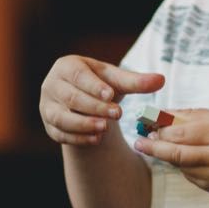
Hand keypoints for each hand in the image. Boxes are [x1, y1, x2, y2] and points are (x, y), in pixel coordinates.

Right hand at [39, 55, 163, 144]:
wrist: (86, 103)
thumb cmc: (102, 86)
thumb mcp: (118, 82)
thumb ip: (137, 82)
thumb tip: (161, 80)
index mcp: (67, 66)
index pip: (78, 76)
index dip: (93, 85)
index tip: (110, 94)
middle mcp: (52, 85)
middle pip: (71, 97)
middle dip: (94, 107)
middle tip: (116, 114)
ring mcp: (47, 107)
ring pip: (61, 117)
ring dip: (83, 124)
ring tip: (104, 128)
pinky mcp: (49, 126)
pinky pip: (60, 134)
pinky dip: (78, 138)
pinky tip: (96, 140)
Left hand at [134, 109, 208, 196]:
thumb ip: (195, 116)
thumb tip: (163, 114)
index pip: (182, 132)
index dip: (161, 129)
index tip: (148, 125)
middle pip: (176, 153)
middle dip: (154, 147)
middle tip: (141, 142)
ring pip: (180, 166)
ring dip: (168, 156)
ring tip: (159, 146)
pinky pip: (190, 175)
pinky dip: (183, 165)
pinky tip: (187, 157)